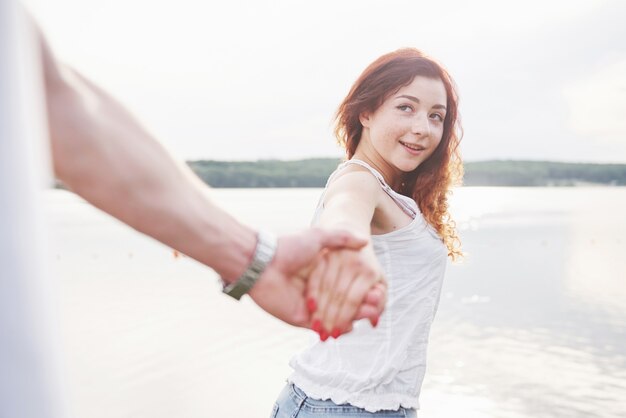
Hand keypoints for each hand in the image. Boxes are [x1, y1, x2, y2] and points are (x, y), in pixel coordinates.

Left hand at [247, 228, 383, 327]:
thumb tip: (365, 239)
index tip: (378, 290)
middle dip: (362, 306)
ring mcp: (310, 306)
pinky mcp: (300, 318)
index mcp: (322, 273)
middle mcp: (317, 291)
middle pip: (345, 303)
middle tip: (377, 306)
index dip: (364, 289)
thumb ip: (341, 238)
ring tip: (370, 315)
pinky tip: (352, 325)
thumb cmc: (288, 247)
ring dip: (354, 317)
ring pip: (337, 316)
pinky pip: (323, 327)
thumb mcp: (318, 237)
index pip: (348, 285)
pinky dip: (339, 327)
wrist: (261, 262)